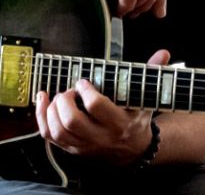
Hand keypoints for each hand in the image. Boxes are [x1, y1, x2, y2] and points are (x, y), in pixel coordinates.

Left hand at [34, 50, 169, 165]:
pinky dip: (41, 117)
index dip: (86, 90)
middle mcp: (100, 137)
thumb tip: (163, 54)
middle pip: (72, 120)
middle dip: (65, 100)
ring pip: (58, 130)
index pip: (96, 106)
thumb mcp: (145, 98)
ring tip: (58, 96)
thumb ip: (152, 74)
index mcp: (119, 123)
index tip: (84, 82)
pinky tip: (43, 101)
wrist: (133, 150)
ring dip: (52, 109)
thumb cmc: (135, 119)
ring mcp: (84, 145)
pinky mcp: (72, 149)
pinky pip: (49, 136)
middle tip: (69, 91)